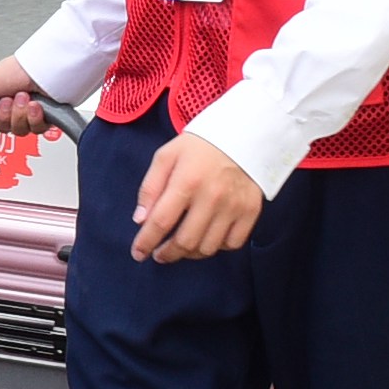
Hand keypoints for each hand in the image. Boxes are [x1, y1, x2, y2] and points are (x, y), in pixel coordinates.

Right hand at [0, 55, 58, 139]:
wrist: (47, 69)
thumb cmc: (19, 69)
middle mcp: (13, 105)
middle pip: (2, 127)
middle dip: (6, 114)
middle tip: (10, 99)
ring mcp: (29, 113)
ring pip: (19, 130)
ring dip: (20, 114)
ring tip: (26, 98)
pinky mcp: (45, 118)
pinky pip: (36, 130)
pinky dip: (35, 118)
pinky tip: (37, 106)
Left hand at [128, 130, 266, 263]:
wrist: (243, 134)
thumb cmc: (199, 146)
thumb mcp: (166, 157)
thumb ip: (150, 188)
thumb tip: (141, 220)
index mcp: (186, 181)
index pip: (161, 222)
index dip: (146, 242)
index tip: (138, 253)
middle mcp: (212, 197)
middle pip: (185, 241)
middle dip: (167, 254)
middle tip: (159, 254)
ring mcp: (234, 206)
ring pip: (208, 248)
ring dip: (189, 253)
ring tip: (181, 246)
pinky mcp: (250, 211)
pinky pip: (232, 244)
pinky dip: (217, 247)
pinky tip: (207, 238)